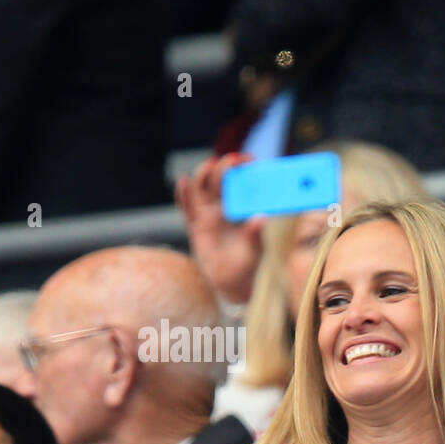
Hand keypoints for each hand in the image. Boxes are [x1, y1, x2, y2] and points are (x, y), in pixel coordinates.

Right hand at [176, 152, 264, 303]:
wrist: (232, 284)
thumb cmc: (248, 265)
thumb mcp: (255, 251)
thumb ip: (255, 235)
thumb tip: (260, 219)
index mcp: (240, 210)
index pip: (240, 184)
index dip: (243, 170)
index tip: (250, 160)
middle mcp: (223, 207)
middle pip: (220, 180)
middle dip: (226, 167)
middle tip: (234, 160)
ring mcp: (207, 214)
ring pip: (201, 187)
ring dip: (205, 174)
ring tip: (210, 166)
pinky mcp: (194, 224)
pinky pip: (186, 206)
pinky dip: (184, 194)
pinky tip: (184, 183)